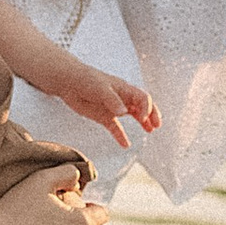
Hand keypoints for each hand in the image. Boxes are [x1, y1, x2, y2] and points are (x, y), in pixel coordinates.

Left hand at [44, 56, 160, 138]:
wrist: (69, 82)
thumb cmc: (86, 80)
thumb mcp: (100, 88)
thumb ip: (112, 100)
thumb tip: (123, 111)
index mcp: (124, 89)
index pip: (143, 98)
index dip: (147, 108)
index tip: (143, 119)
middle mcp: (122, 98)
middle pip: (143, 106)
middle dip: (152, 115)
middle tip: (157, 125)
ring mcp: (114, 107)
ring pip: (133, 115)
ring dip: (143, 123)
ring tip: (150, 131)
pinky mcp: (104, 116)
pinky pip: (116, 128)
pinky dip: (121, 136)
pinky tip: (126, 145)